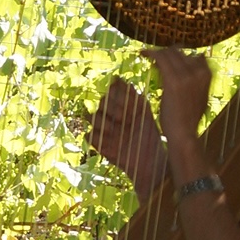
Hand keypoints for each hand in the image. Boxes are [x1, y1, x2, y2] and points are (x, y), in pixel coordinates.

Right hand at [89, 77, 165, 196]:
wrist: (150, 161)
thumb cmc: (149, 136)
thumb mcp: (144, 114)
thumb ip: (133, 97)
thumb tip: (119, 79)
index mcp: (122, 106)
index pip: (112, 91)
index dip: (117, 94)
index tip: (129, 102)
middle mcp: (111, 115)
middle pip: (101, 102)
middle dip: (112, 107)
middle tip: (124, 117)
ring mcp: (104, 129)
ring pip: (91, 116)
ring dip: (103, 121)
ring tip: (115, 130)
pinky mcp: (99, 144)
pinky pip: (88, 135)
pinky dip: (97, 136)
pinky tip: (110, 141)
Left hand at [143, 48, 211, 141]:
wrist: (183, 134)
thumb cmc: (188, 119)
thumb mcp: (200, 97)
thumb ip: (197, 81)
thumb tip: (190, 70)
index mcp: (207, 74)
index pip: (193, 54)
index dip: (178, 54)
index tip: (168, 57)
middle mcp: (199, 71)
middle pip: (179, 51)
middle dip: (165, 52)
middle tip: (154, 56)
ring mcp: (187, 75)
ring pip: (169, 53)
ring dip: (156, 52)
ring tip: (147, 55)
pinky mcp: (173, 80)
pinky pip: (160, 58)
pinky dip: (150, 53)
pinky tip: (142, 53)